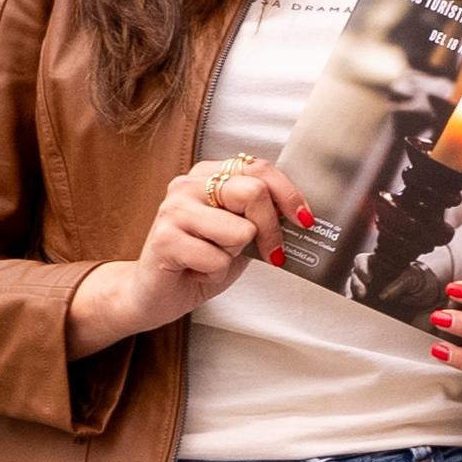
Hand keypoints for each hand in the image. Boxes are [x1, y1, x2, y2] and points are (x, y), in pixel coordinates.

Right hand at [71, 155, 295, 351]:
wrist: (156, 293)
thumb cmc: (201, 261)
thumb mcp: (241, 235)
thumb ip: (262, 218)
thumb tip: (303, 217)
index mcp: (209, 175)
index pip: (259, 168)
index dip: (289, 195)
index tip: (305, 220)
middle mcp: (189, 185)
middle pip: (253, 193)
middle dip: (270, 230)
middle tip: (270, 253)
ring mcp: (173, 209)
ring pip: (240, 231)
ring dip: (234, 255)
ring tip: (211, 258)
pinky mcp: (164, 238)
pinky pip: (218, 259)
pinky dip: (215, 274)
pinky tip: (196, 271)